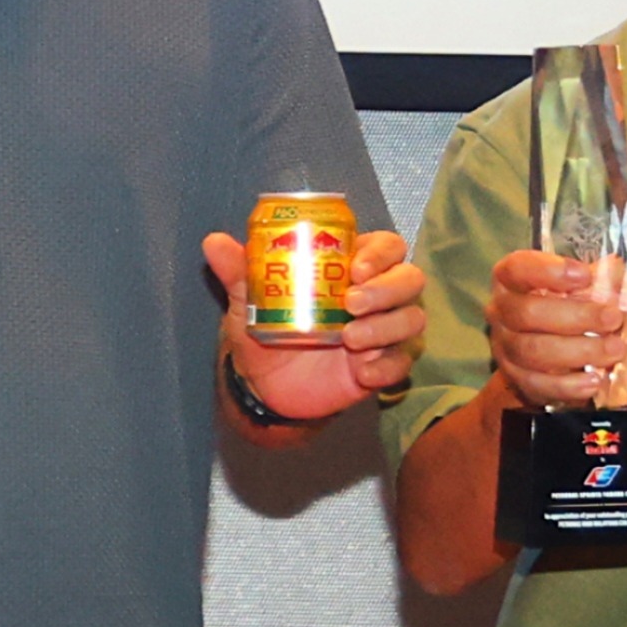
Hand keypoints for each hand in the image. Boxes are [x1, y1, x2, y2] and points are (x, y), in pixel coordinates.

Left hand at [202, 229, 421, 425]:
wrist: (266, 384)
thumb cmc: (266, 328)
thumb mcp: (249, 301)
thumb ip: (238, 272)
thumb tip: (213, 242)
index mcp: (352, 267)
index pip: (386, 247)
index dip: (380, 254)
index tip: (355, 268)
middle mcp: (376, 295)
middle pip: (410, 279)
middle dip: (387, 289)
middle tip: (351, 304)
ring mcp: (384, 330)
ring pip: (413, 319)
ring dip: (387, 327)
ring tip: (350, 339)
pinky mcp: (383, 365)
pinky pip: (403, 363)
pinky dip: (388, 367)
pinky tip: (363, 373)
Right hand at [485, 246, 626, 410]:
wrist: (565, 342)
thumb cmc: (584, 299)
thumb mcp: (613, 277)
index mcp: (515, 276)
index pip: (518, 268)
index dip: (548, 271)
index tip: (584, 275)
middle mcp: (503, 309)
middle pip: (526, 313)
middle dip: (574, 317)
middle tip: (613, 319)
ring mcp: (506, 346)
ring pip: (532, 351)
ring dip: (577, 352)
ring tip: (614, 351)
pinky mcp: (517, 378)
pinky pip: (536, 384)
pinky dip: (567, 385)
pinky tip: (595, 381)